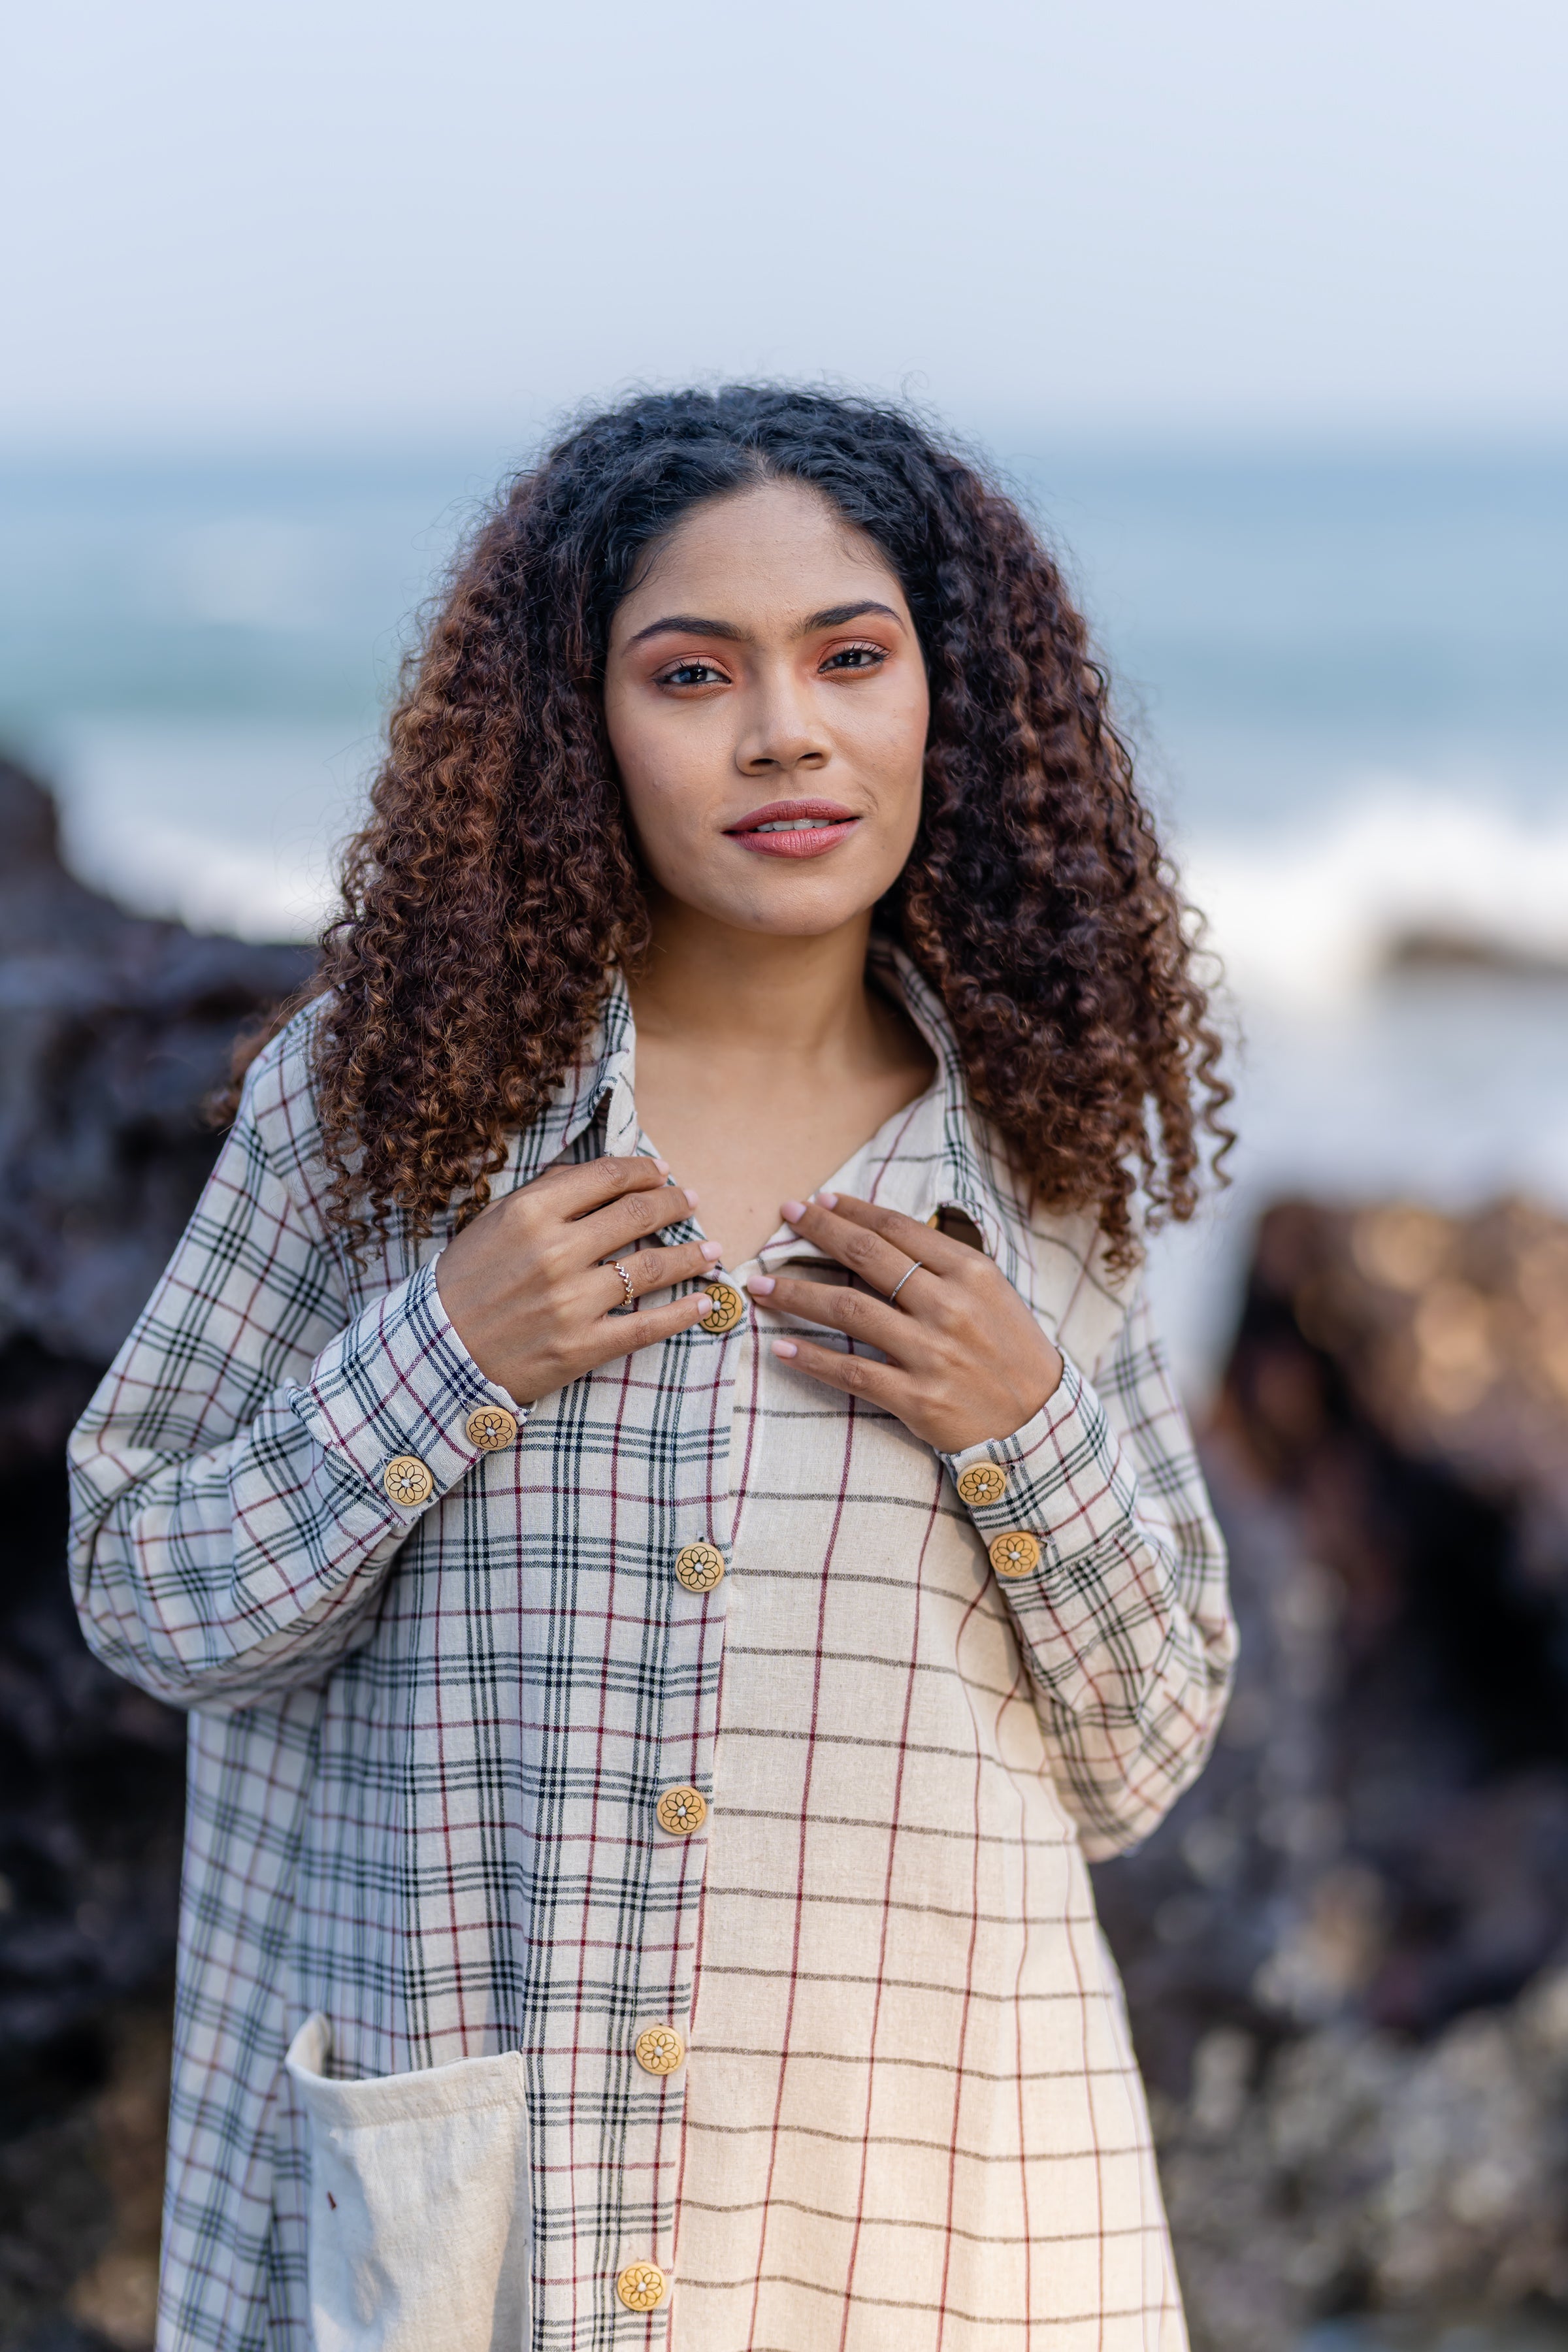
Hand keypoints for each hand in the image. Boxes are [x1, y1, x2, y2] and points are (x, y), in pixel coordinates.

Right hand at [435, 1156, 721, 1405]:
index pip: (605, 1177)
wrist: (438, 1355)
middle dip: (674, 1204)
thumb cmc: (464, 1284)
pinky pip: (646, 1326)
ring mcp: (572, 1302)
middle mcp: (555, 1253)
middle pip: (637, 1216)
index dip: (642, 1171)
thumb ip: (542, 1195)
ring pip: (652, 1269)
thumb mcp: (491, 1224)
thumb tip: (591, 1174)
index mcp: (530, 1214)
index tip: (662, 1173)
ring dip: (691, 1255)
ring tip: (712, 1249)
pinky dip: (682, 1313)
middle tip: (692, 1202)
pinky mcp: (582, 1346)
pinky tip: (705, 1302)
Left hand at [749, 1190, 1062, 1453]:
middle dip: (817, 1232)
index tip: (818, 1202)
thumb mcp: (995, 1295)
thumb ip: (948, 1265)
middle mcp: (948, 1306)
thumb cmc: (1013, 1353)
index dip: (851, 1211)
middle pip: (866, 1257)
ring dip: (796, 1293)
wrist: (1040, 1423)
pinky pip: (851, 1371)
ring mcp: (931, 1352)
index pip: (897, 1229)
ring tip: (760, 1285)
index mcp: (970, 1272)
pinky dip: (811, 1358)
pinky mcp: (918, 1397)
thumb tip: (893, 1236)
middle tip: (784, 1216)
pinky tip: (780, 1347)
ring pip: (847, 1309)